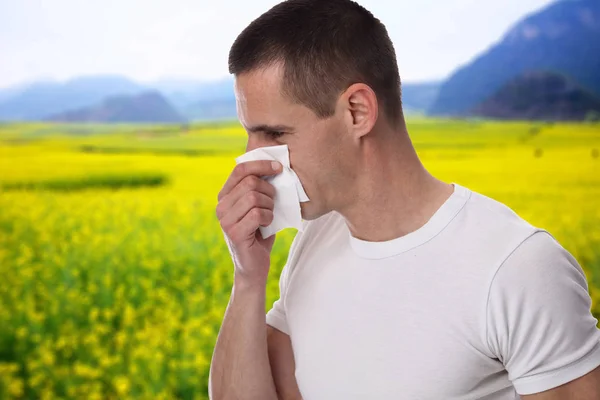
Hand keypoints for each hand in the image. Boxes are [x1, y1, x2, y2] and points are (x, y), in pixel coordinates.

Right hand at [217, 160, 281, 288]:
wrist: (254, 265)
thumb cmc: (260, 232)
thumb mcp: (257, 205)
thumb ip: (258, 187)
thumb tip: (275, 165)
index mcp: (224, 196)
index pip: (240, 169)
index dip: (261, 165)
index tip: (279, 168)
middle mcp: (220, 206)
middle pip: (251, 182)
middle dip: (269, 190)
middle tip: (273, 203)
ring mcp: (225, 220)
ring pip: (255, 197)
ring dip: (270, 206)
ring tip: (268, 216)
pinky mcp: (234, 233)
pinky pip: (257, 214)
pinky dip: (268, 218)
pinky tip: (266, 226)